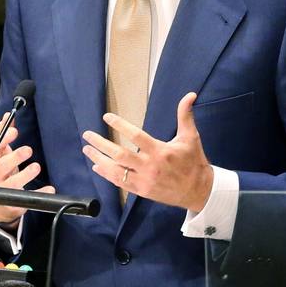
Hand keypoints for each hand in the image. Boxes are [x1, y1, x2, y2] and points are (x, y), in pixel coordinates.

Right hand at [0, 115, 55, 229]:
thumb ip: (2, 136)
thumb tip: (8, 116)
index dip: (2, 138)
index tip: (14, 130)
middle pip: (1, 166)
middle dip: (14, 157)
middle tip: (28, 150)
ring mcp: (1, 191)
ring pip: (13, 184)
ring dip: (25, 174)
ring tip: (36, 167)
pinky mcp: (13, 204)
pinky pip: (28, 199)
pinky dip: (39, 193)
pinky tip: (50, 188)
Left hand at [81, 92, 213, 210]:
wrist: (199, 191)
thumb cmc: (193, 161)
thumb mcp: (191, 137)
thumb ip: (185, 115)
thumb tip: (190, 95)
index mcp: (160, 151)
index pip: (136, 136)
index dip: (120, 125)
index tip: (106, 117)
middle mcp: (150, 166)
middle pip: (120, 155)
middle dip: (101, 144)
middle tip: (87, 135)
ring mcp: (144, 181)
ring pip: (116, 171)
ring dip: (99, 160)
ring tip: (86, 150)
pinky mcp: (142, 191)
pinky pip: (120, 183)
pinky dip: (106, 175)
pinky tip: (97, 166)